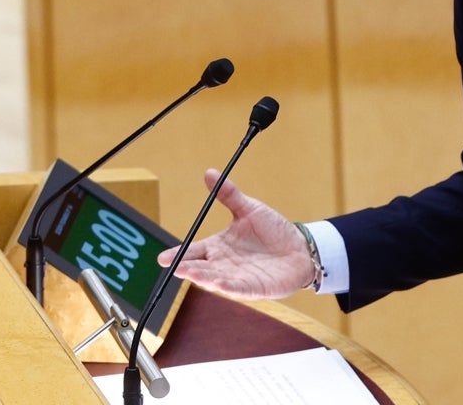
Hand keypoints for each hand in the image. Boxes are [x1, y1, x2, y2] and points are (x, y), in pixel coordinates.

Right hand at [156, 168, 314, 299]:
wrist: (300, 248)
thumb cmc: (273, 231)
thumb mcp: (249, 209)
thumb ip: (229, 195)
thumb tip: (210, 172)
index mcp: (219, 246)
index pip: (194, 251)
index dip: (178, 255)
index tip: (162, 259)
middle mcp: (224, 264)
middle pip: (201, 268)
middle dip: (188, 268)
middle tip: (176, 266)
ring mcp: (237, 277)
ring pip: (215, 280)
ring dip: (204, 278)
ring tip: (192, 273)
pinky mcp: (254, 288)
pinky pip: (239, 289)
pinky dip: (230, 287)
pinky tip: (221, 284)